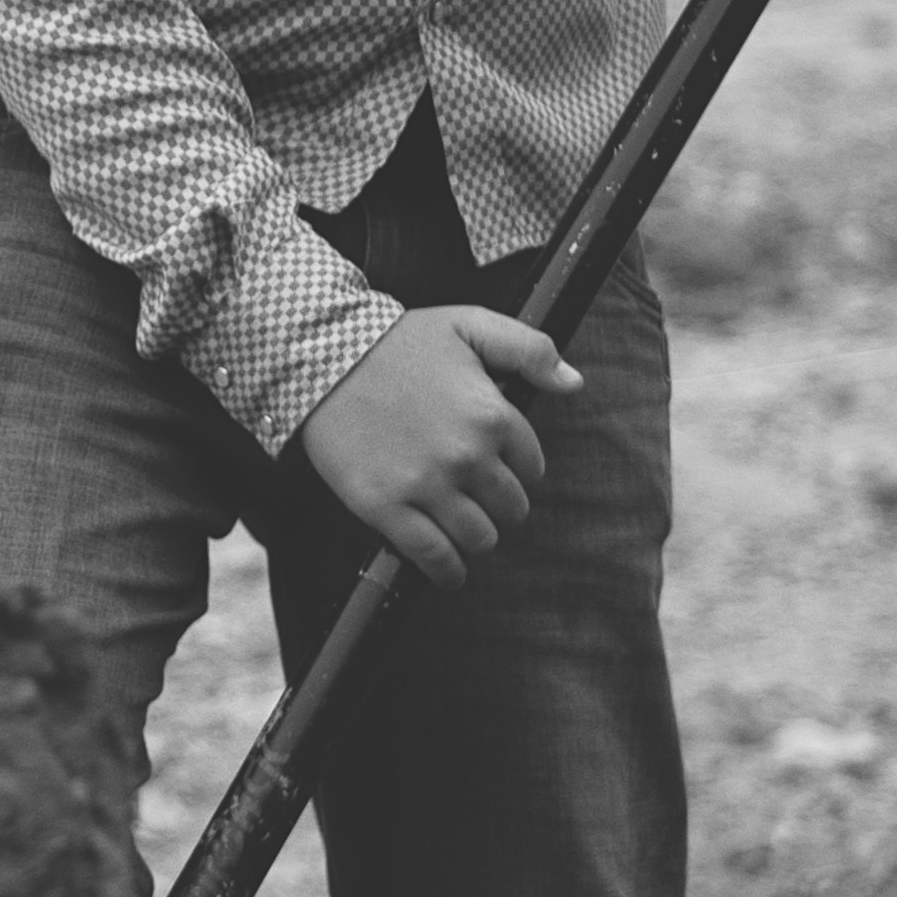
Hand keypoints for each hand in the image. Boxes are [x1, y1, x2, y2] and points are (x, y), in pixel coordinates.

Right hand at [299, 304, 579, 588]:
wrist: (323, 357)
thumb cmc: (397, 340)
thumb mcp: (469, 325)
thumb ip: (530, 349)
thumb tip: (574, 383)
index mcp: (492, 414)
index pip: (532, 465)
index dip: (518, 466)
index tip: (500, 464)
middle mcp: (466, 456)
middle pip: (511, 507)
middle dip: (502, 504)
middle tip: (480, 495)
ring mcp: (426, 486)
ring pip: (479, 537)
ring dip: (478, 535)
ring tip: (464, 525)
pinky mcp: (387, 508)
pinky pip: (434, 557)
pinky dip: (448, 571)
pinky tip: (450, 570)